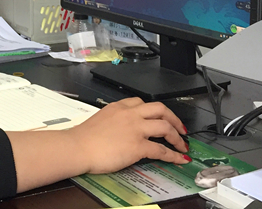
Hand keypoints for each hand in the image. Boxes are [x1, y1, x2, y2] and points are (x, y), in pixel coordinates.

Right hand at [70, 97, 189, 172]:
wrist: (78, 147)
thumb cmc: (83, 138)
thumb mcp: (100, 120)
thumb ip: (113, 121)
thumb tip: (120, 131)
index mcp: (118, 107)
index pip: (141, 102)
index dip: (154, 110)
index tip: (159, 116)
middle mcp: (129, 114)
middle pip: (159, 108)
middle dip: (174, 118)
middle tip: (180, 128)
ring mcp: (136, 129)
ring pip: (165, 125)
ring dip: (177, 136)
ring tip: (182, 144)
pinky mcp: (138, 145)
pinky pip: (162, 149)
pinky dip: (173, 154)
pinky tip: (178, 159)